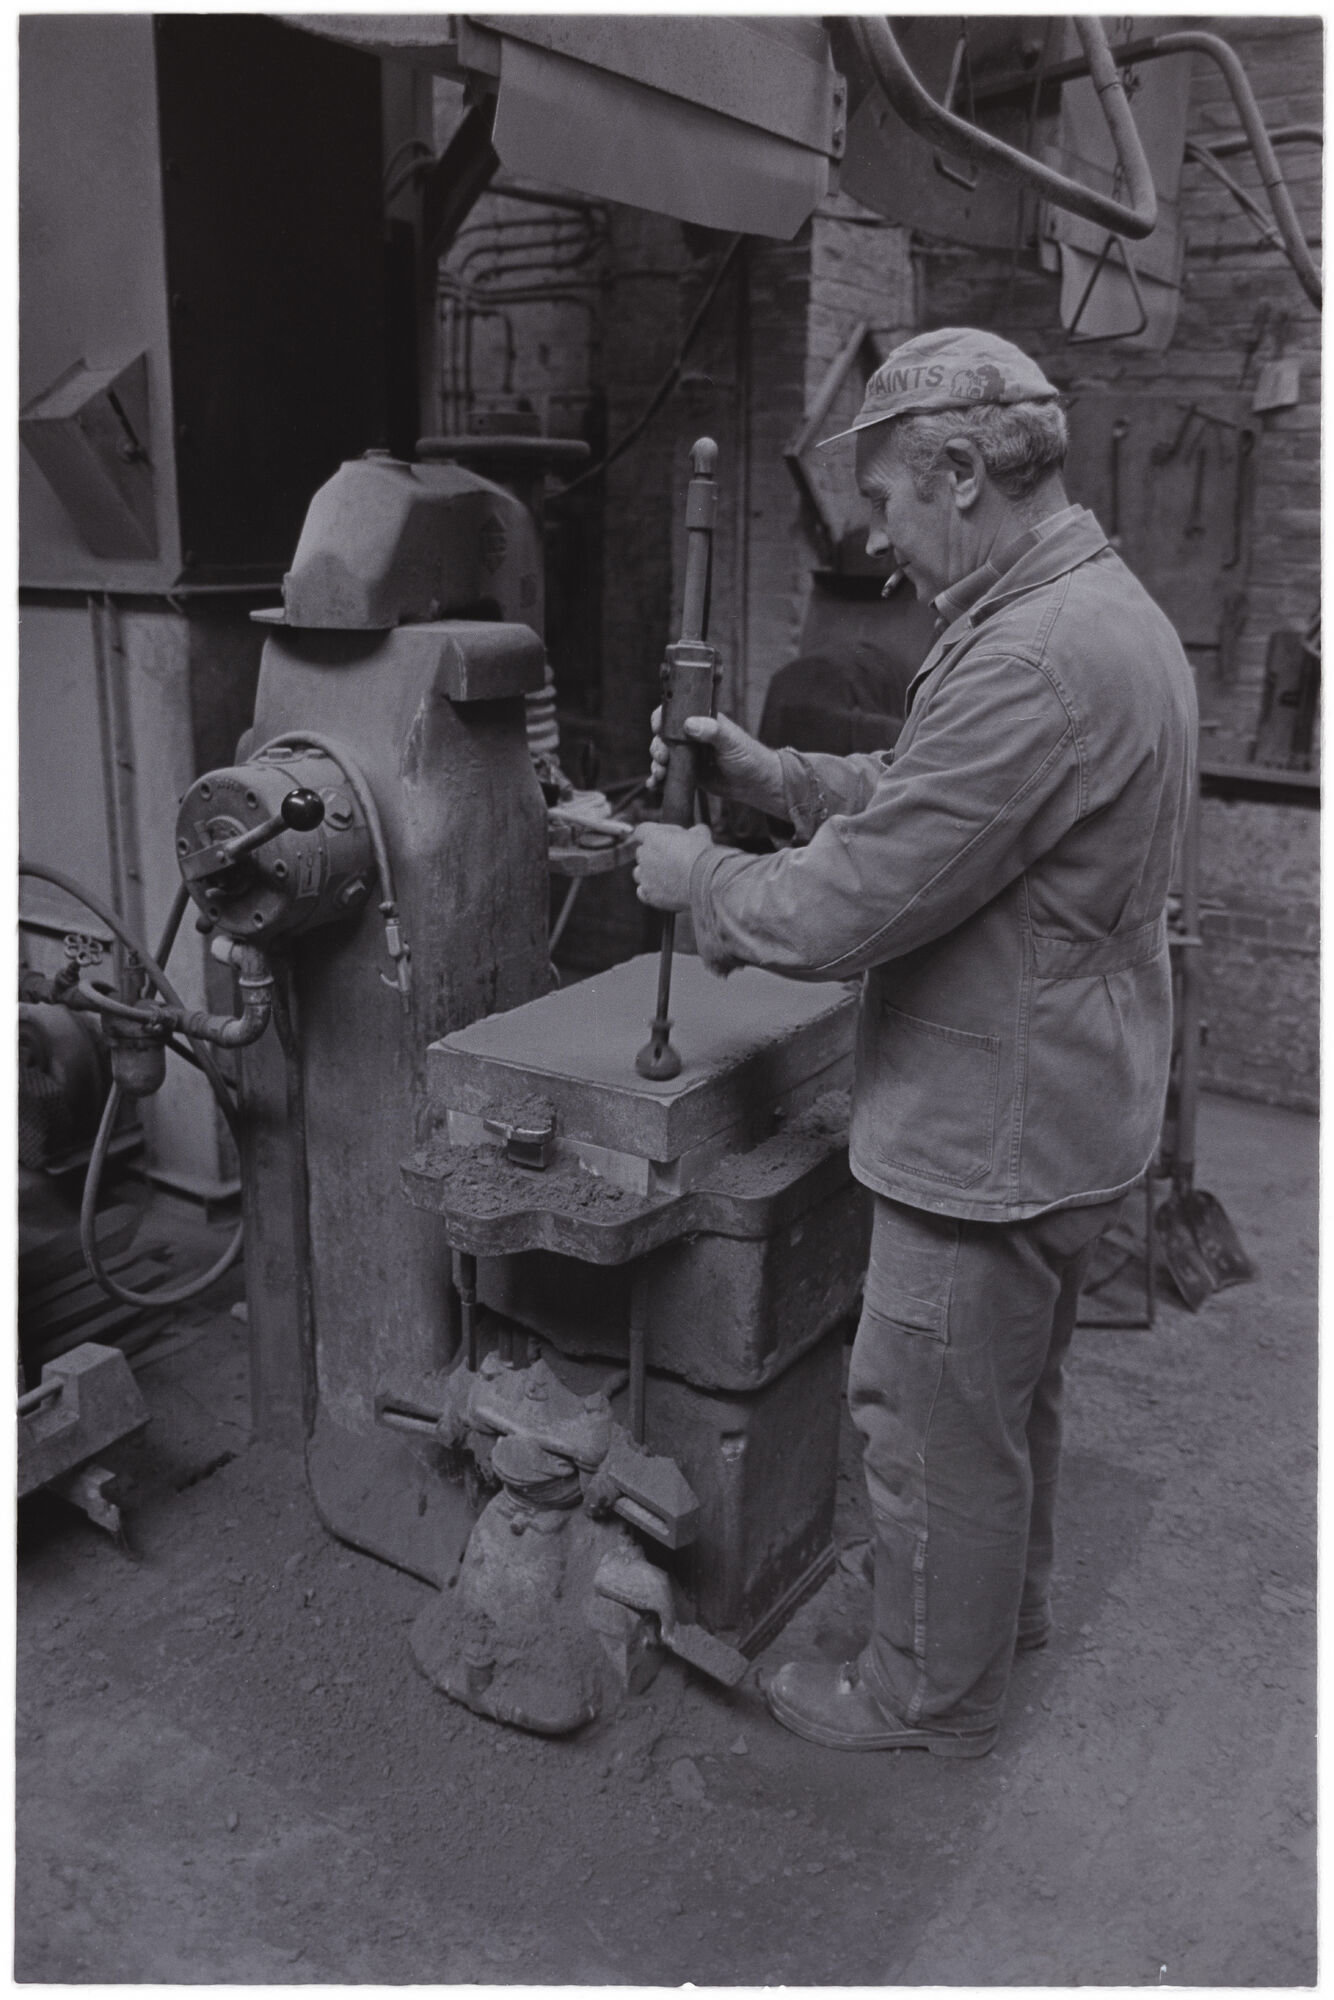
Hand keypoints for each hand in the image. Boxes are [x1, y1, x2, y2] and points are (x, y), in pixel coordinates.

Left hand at [632, 823, 714, 910]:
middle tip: (670, 857)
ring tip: (665, 875)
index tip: (662, 838)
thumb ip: (692, 831)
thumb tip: (695, 832)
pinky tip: (660, 889)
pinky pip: (642, 892)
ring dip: (648, 872)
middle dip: (653, 853)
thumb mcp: (701, 835)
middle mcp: (645, 856)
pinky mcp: (650, 894)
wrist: (707, 882)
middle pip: (641, 852)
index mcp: (653, 837)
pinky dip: (649, 890)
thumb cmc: (704, 856)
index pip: (641, 831)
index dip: (652, 834)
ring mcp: (646, 877)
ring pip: (639, 872)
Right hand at [648, 711, 785, 815]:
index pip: (674, 714)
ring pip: (662, 757)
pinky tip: (654, 785)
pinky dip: (657, 780)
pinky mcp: (687, 774)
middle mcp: (690, 737)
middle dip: (657, 747)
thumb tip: (689, 724)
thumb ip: (713, 731)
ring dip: (656, 765)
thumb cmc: (748, 756)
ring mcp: (687, 756)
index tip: (657, 728)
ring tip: (659, 774)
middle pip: (662, 737)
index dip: (661, 719)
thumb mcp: (731, 741)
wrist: (756, 784)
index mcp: (700, 722)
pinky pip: (667, 775)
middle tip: (662, 758)